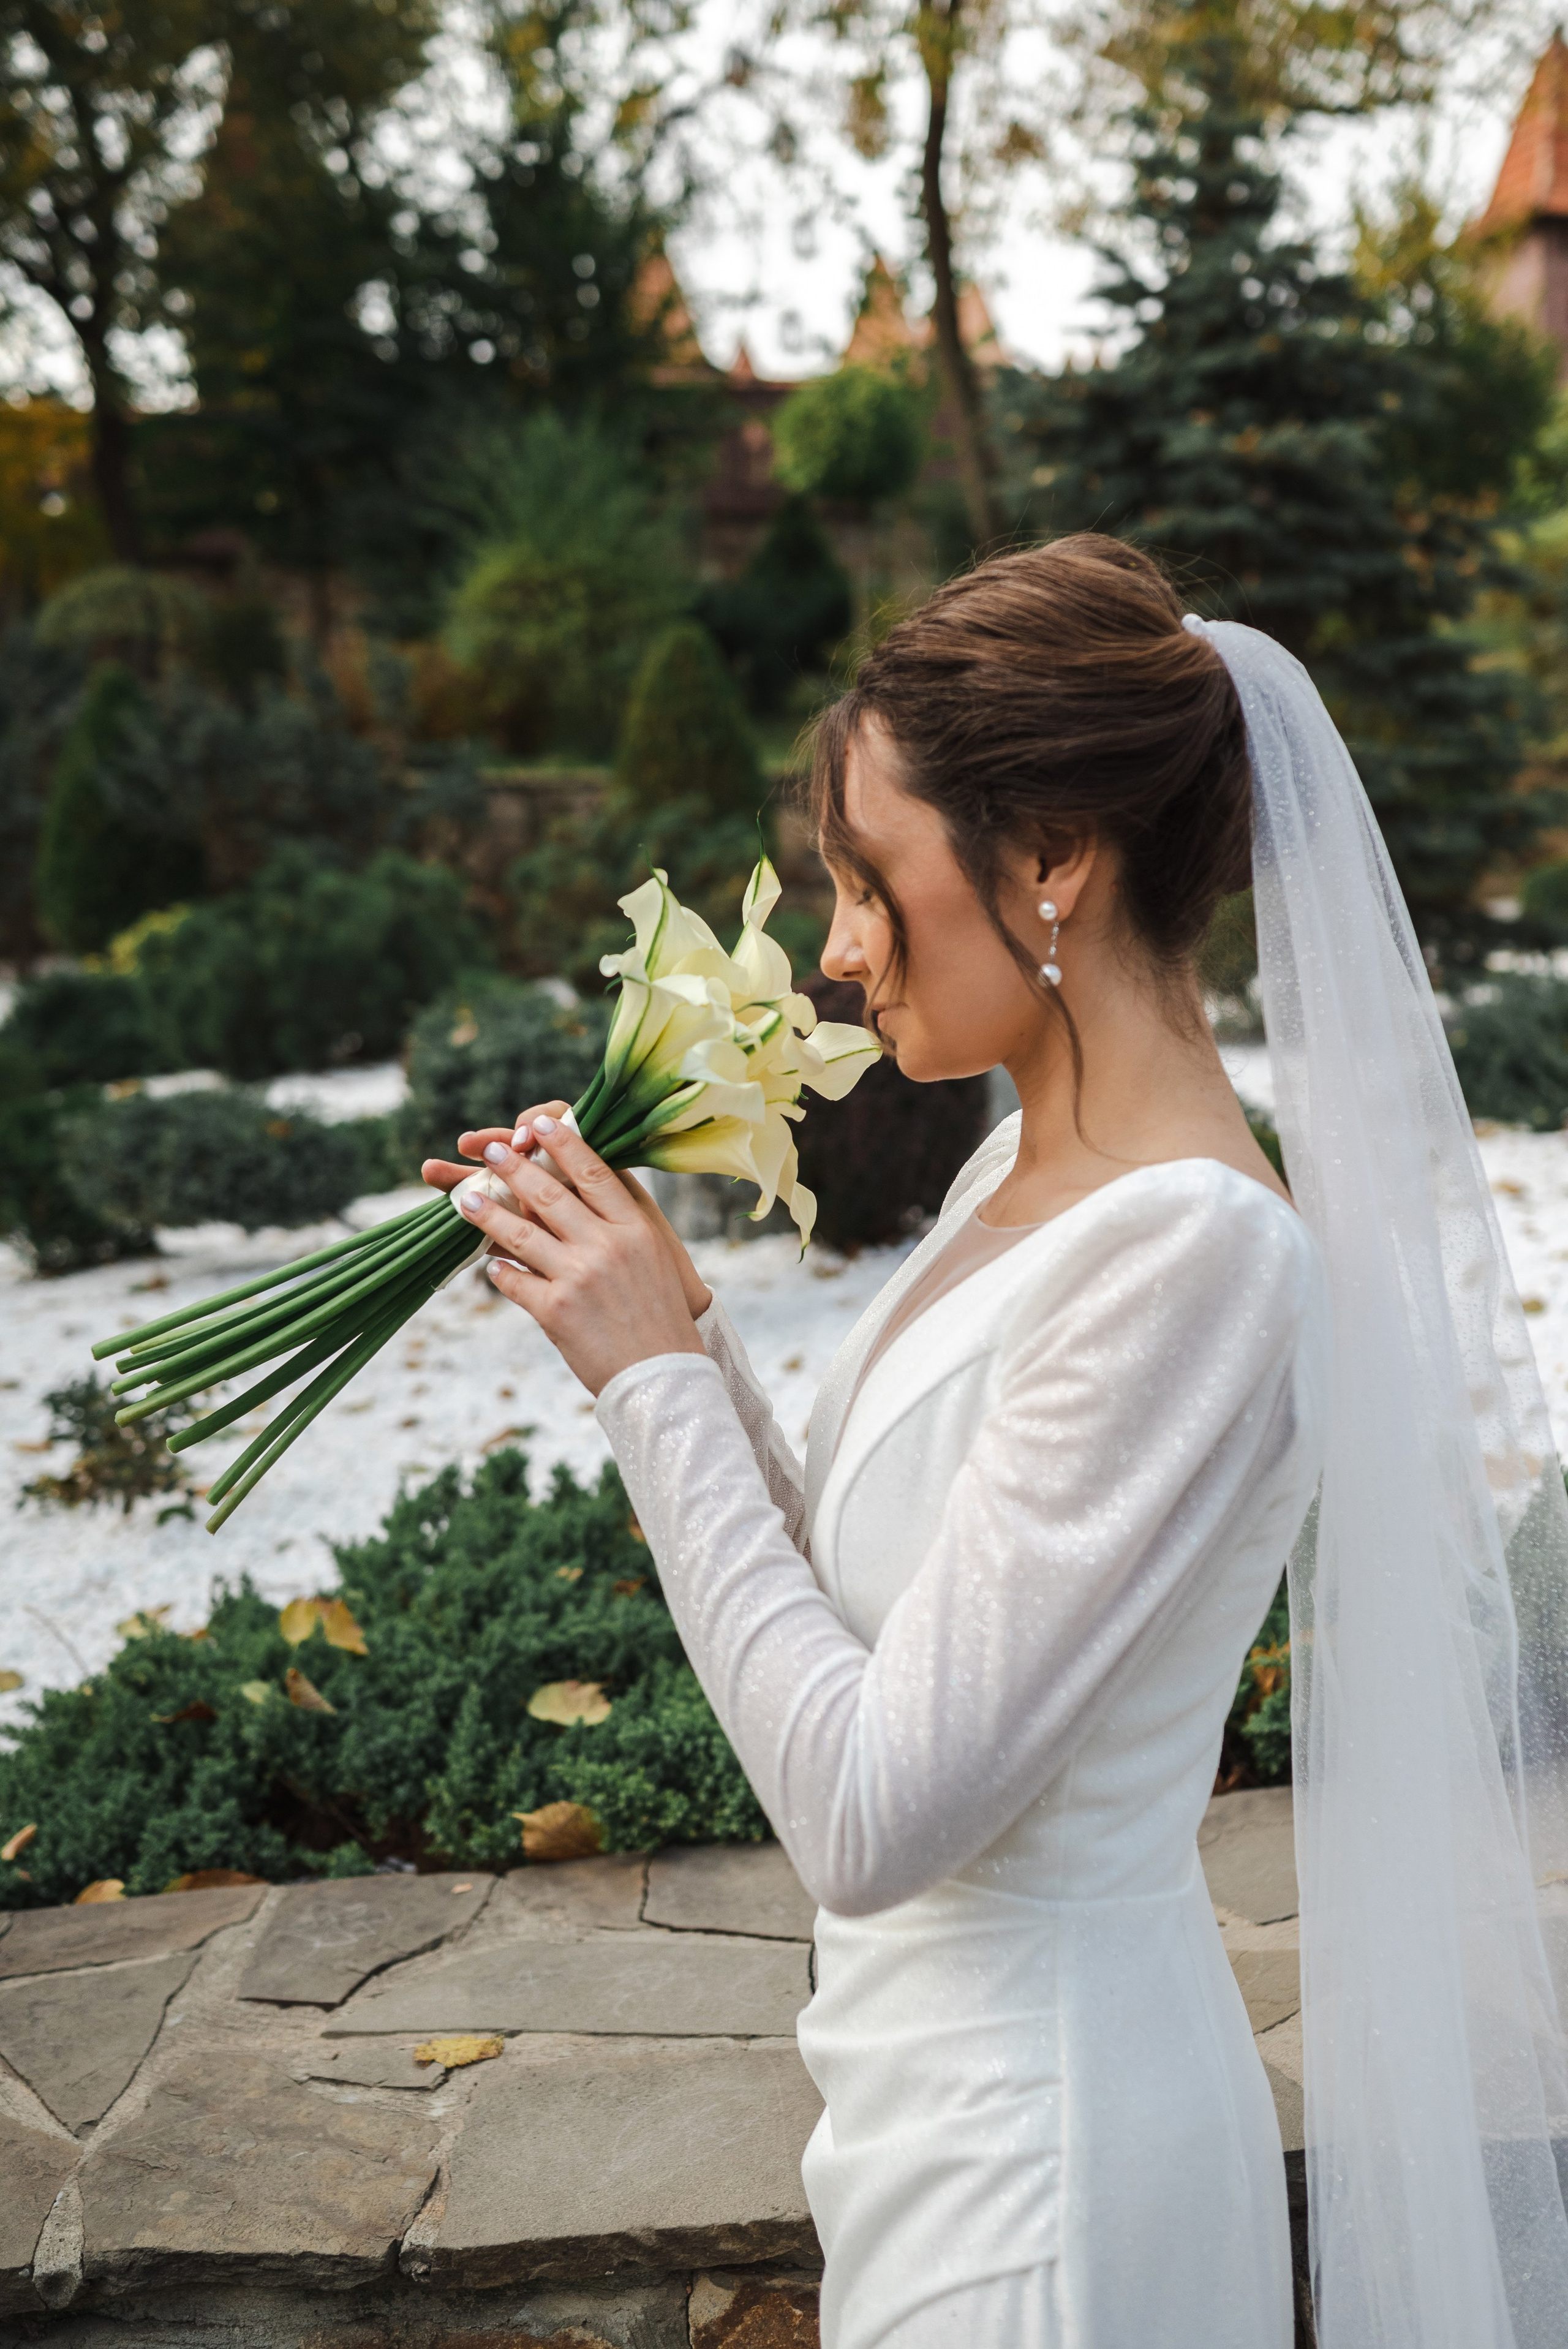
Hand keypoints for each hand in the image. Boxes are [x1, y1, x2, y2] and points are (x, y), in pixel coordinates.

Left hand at [446, 1117, 709, 1396]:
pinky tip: (489, 1264)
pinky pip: (513, 1280)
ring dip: (488, 1212)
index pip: (593, 1172)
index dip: (563, 1143)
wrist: (663, 1375)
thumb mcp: (649, 1259)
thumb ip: (615, 1227)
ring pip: (520, 1233)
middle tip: (492, 1149)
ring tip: (464, 1198)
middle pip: (551, 1194)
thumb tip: (572, 1196)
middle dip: (515, 1168)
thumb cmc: (658, 1316)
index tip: (540, 1122)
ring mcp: (579, 1276)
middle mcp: (607, 1246)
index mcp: (635, 1228)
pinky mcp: (555, 1310)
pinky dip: (498, 1271)